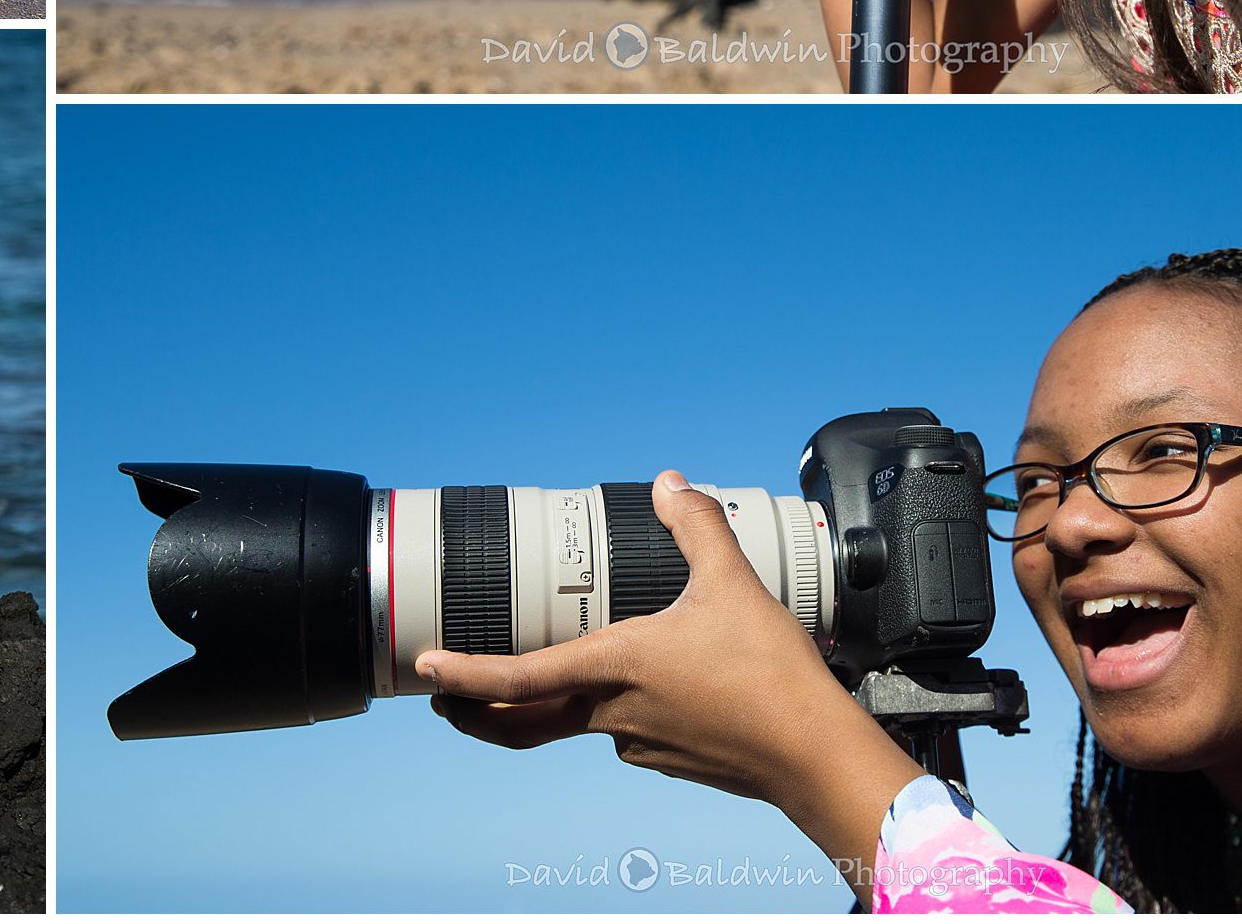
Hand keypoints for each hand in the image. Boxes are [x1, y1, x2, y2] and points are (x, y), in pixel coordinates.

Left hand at [418, 472, 843, 807]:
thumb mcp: (732, 583)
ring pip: (577, 721)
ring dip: (548, 703)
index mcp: (615, 669)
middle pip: (524, 721)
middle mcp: (614, 715)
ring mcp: (641, 744)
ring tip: (538, 674)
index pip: (517, 678)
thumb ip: (695, 526)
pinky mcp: (671, 758)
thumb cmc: (771, 677)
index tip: (426, 669)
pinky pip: (624, 730)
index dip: (465, 674)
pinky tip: (643, 683)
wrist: (816, 758)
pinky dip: (611, 707)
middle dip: (477, 710)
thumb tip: (669, 483)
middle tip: (444, 697)